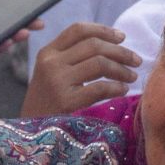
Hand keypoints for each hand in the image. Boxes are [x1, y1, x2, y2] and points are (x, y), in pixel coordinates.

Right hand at [20, 23, 140, 116]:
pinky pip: (99, 88)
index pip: (78, 30)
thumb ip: (72, 58)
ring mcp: (57, 82)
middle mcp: (51, 63)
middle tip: (136, 60)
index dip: (104, 30)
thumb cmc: (46, 103)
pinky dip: (116, 87)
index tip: (122, 37)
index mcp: (47, 52)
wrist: (28, 134)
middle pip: (93, 45)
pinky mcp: (65, 102)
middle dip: (120, 51)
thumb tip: (113, 44)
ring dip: (122, 69)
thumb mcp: (51, 74)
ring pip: (99, 63)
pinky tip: (123, 90)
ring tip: (132, 76)